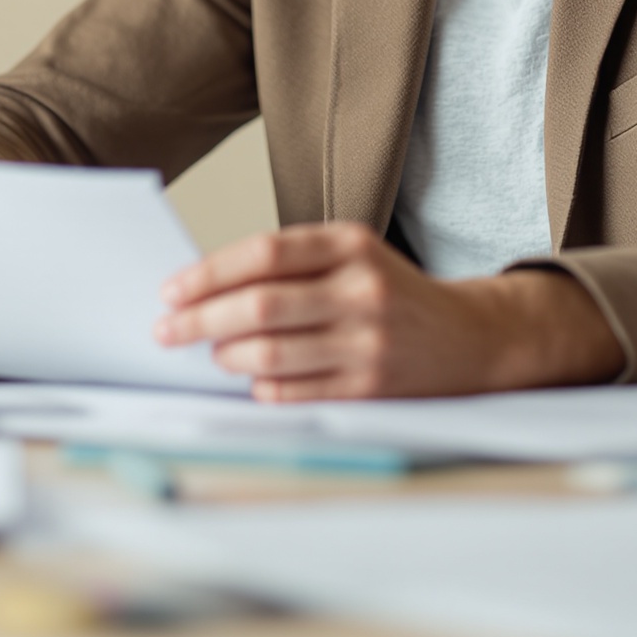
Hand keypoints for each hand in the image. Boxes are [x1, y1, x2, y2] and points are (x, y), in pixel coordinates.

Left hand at [153, 221, 624, 399]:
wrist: (470, 338)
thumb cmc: (391, 293)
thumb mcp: (352, 256)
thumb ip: (291, 264)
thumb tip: (204, 287)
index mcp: (350, 244)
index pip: (264, 252)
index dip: (208, 272)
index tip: (170, 289)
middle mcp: (361, 290)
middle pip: (259, 305)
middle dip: (199, 320)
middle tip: (165, 331)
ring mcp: (368, 342)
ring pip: (271, 354)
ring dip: (226, 356)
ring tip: (211, 354)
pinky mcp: (371, 388)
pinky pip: (295, 392)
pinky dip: (261, 388)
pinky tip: (249, 381)